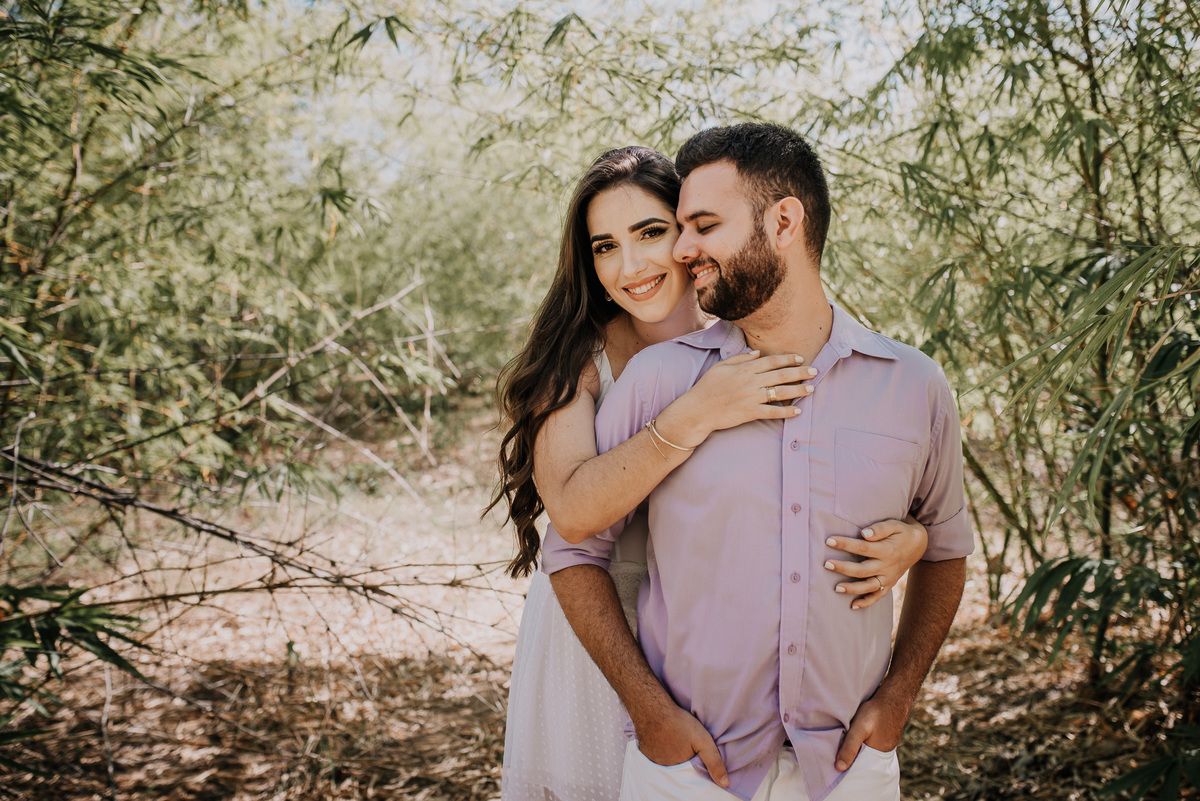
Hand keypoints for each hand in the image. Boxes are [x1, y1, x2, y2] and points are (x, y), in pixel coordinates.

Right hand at [634, 702, 728, 787]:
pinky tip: (664, 737)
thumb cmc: (679, 723)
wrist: (652, 708)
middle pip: (678, 768)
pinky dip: (660, 749)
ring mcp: (652, 759)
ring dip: (671, 755)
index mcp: (679, 769)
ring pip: (666, 761)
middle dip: (684, 761)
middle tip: (686, 745)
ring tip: (676, 740)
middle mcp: (664, 768)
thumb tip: (724, 783)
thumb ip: (714, 761)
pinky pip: (655, 754)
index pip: (691, 775)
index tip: (697, 755)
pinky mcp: (644, 750)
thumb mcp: (703, 741)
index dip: (696, 766)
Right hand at [656, 351, 816, 446]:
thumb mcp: (721, 366)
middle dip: (800, 372)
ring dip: (798, 390)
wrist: (698, 410)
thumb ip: (740, 358)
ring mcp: (751, 398)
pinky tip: (797, 411)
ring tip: (811, 389)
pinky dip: (786, 412)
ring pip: (780, 392)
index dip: (788, 359)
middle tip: (815, 371)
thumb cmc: (707, 387)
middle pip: (781, 375)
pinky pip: (772, 412)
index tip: (800, 358)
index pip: (772, 361)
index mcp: (744, 369)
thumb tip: (757, 353)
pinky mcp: (750, 413)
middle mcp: (750, 382)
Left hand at [824, 517, 928, 609]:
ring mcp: (888, 578)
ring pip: (869, 586)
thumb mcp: (894, 525)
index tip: (829, 540)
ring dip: (852, 589)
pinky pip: (878, 596)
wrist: (918, 545)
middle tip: (826, 564)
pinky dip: (866, 602)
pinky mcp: (889, 584)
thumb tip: (864, 533)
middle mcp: (887, 566)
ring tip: (836, 588)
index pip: (863, 547)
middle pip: (863, 570)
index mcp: (887, 550)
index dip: (845, 544)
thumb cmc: (901, 532)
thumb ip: (880, 529)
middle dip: (844, 568)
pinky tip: (853, 606)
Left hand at [835, 689, 908, 771]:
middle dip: (849, 758)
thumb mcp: (859, 729)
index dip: (846, 767)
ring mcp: (885, 744)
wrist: (894, 697)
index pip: (858, 768)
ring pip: (865, 750)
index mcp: (876, 757)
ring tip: (841, 744)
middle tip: (833, 754)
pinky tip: (855, 734)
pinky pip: (870, 742)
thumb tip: (839, 768)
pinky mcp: (885, 735)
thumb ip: (850, 748)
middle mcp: (882, 753)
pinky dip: (862, 740)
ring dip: (855, 747)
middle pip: (862, 759)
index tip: (832, 766)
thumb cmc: (875, 713)